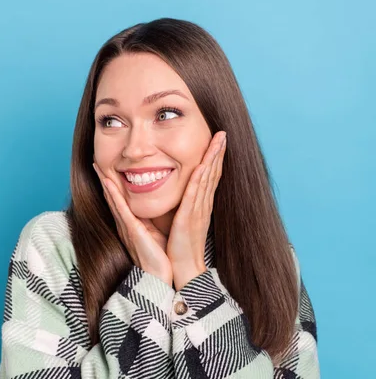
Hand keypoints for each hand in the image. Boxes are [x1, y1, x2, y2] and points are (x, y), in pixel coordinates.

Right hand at [92, 162, 172, 285]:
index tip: (107, 170)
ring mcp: (126, 227)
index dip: (111, 185)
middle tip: (95, 161)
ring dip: (104, 182)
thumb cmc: (160, 259)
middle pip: (111, 197)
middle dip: (103, 179)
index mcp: (131, 225)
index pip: (119, 201)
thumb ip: (152, 223)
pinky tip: (108, 183)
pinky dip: (113, 195)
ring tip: (97, 166)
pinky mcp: (131, 231)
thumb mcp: (155, 235)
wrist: (159, 278)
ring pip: (112, 199)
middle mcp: (124, 224)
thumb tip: (155, 213)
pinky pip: (120, 209)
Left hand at [167, 131, 226, 289]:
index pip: (209, 178)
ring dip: (214, 158)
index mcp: (200, 206)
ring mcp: (198, 210)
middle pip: (213, 174)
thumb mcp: (182, 223)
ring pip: (208, 178)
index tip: (218, 143)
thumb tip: (180, 199)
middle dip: (218, 153)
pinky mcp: (189, 216)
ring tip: (219, 140)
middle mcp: (202, 205)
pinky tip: (204, 163)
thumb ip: (182, 209)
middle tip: (223, 134)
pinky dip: (201, 176)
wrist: (183, 268)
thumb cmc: (179, 249)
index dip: (214, 159)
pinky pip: (195, 192)